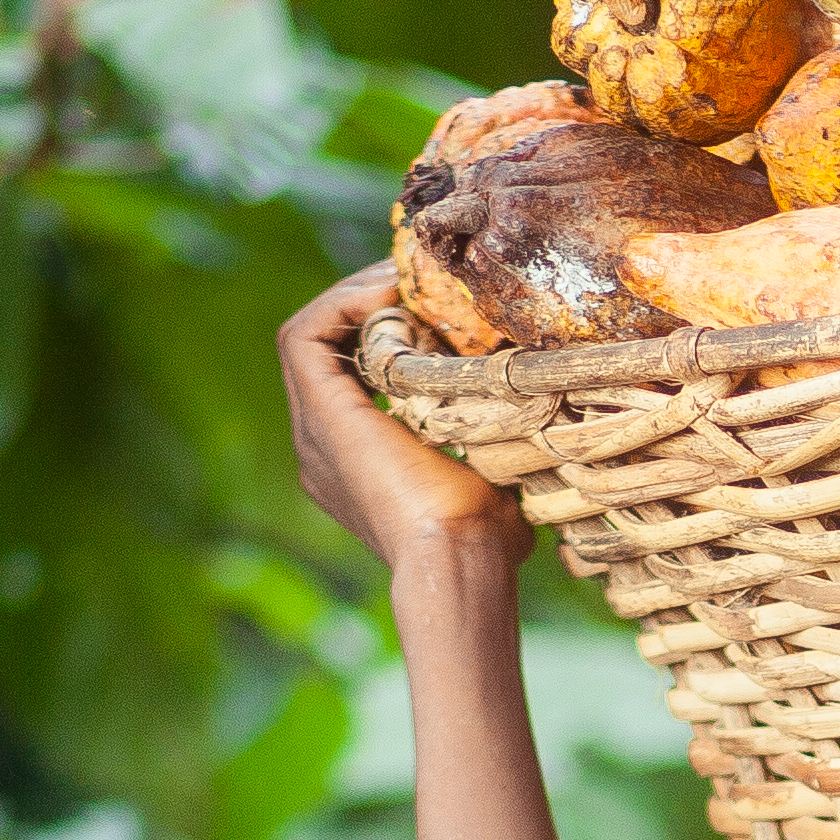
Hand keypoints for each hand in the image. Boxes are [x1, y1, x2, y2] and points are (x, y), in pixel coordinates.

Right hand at [279, 269, 522, 574]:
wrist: (459, 559)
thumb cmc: (486, 541)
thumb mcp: (491, 486)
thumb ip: (495, 454)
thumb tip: (535, 432)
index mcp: (359, 465)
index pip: (353, 378)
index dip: (384, 336)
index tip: (434, 309)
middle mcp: (324, 448)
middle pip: (327, 351)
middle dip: (367, 308)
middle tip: (418, 281)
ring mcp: (313, 432)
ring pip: (308, 337)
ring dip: (353, 300)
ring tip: (403, 280)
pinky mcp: (318, 413)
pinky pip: (304, 336)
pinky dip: (341, 306)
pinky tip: (390, 296)